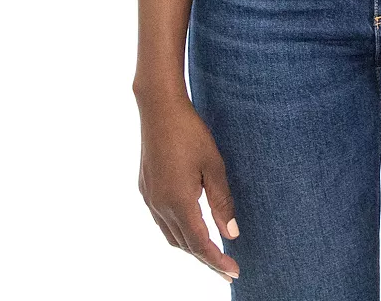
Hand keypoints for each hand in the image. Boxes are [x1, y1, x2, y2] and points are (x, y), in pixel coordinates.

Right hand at [136, 91, 241, 282]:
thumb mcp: (213, 165)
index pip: (200, 244)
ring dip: (190, 245)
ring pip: (171, 234)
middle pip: (184, 244)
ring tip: (211, 250)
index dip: (218, 261)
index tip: (234, 272)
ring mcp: (150, 197)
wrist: (159, 108)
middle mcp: (160, 205)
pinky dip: (178, 230)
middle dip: (206, 257)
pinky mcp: (146, 187)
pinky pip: (162, 220)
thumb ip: (221, 202)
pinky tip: (190, 224)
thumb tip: (231, 234)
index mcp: (179, 202)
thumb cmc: (191, 133)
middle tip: (227, 266)